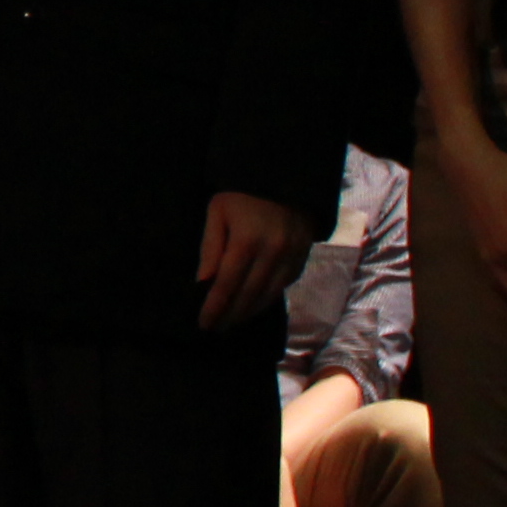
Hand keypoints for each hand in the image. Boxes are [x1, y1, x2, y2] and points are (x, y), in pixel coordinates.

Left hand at [193, 188, 303, 327]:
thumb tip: (203, 284)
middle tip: (217, 328)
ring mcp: (291, 256)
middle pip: (249, 296)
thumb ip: (210, 249)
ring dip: (250, 312)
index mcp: (246, 241)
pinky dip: (269, 298)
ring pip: (270, 296)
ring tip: (233, 321)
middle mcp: (272, 253)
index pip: (227, 285)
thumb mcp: (217, 214)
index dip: (215, 308)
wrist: (284, 178)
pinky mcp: (303, 257)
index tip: (204, 324)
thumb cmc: (241, 195)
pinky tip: (255, 304)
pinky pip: (285, 286)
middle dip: (231, 316)